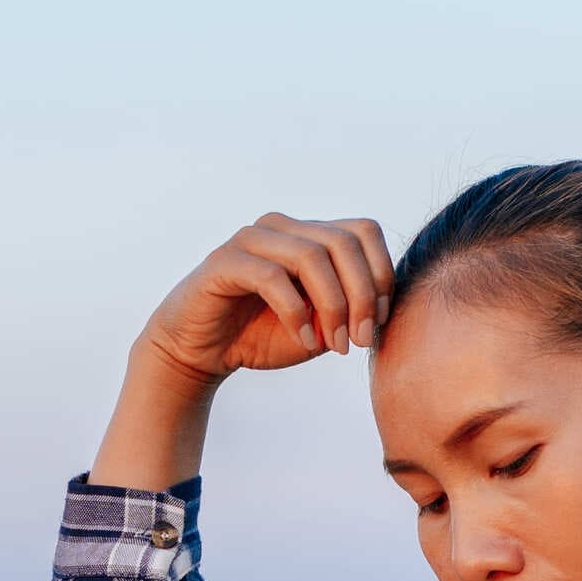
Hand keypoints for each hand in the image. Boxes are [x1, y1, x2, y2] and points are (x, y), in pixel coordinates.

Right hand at [132, 214, 395, 386]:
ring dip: (334, 305)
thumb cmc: (260, 337)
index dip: (381, 276)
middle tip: (361, 340)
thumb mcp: (318, 328)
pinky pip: (273, 277)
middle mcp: (283, 228)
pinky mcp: (225, 261)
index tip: (378, 323)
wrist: (199, 352)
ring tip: (336, 345)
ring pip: (313, 255)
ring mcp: (253, 239)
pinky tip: (301, 340)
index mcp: (309, 235)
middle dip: (362, 295)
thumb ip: (347, 312)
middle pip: (345, 241)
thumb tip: (375, 306)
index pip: (363, 232)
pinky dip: (296, 312)